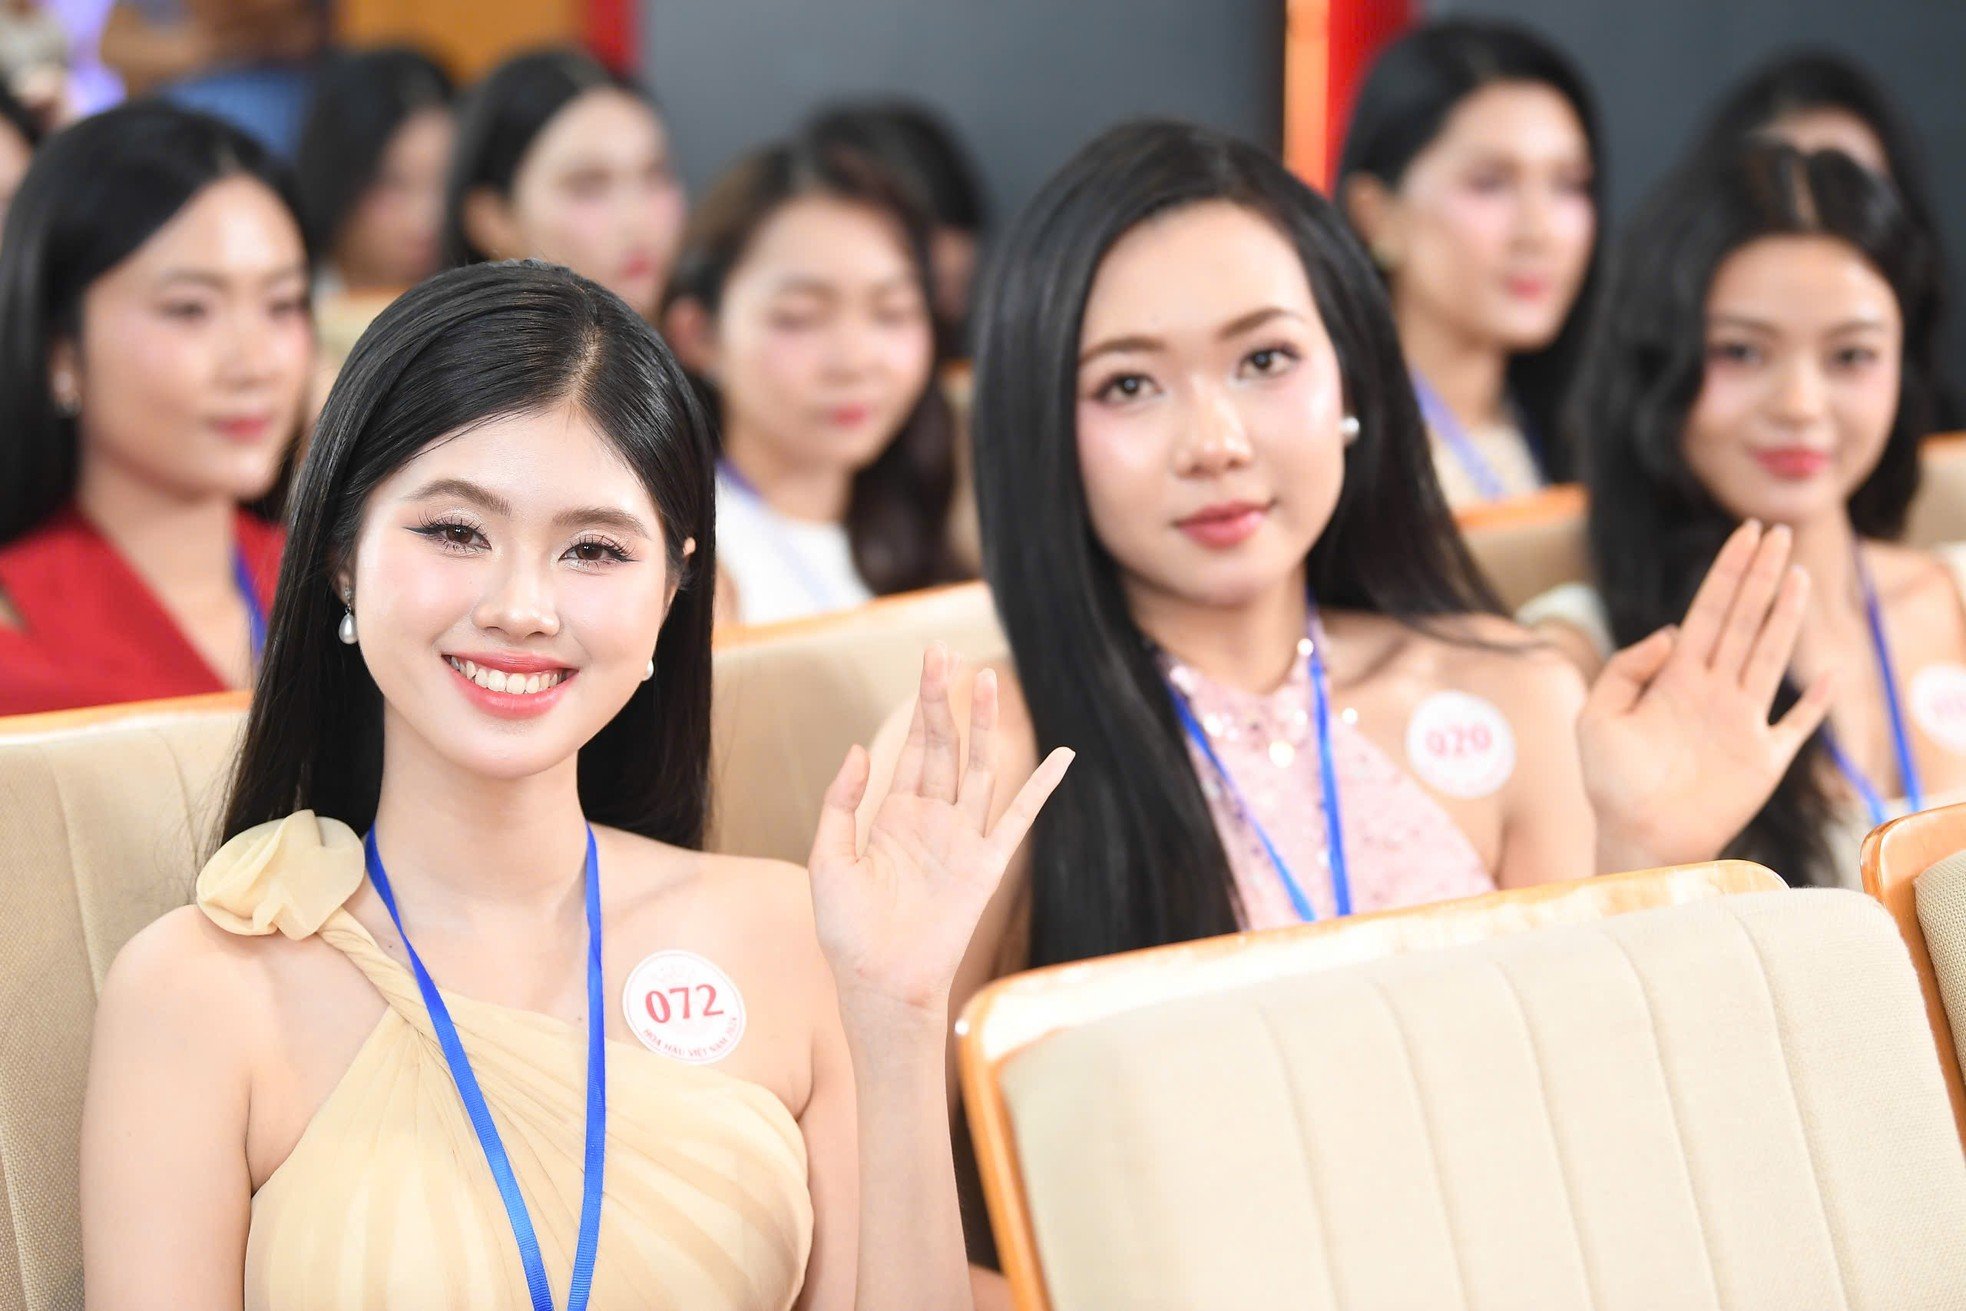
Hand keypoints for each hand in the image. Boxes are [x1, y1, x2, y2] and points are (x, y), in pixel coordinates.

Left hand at [807, 645, 1072, 1018]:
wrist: (878, 983)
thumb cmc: (847, 931)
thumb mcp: (828, 859)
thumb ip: (842, 803)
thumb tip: (861, 749)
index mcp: (895, 816)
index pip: (913, 747)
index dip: (923, 704)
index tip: (930, 660)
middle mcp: (933, 820)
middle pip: (945, 746)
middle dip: (945, 700)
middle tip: (946, 652)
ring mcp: (963, 839)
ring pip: (979, 769)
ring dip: (984, 726)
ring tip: (986, 681)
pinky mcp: (986, 865)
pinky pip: (1019, 818)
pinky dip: (1042, 787)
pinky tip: (1062, 756)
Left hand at [1578, 520, 1834, 870]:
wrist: (1634, 837)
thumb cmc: (1609, 782)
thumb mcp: (1597, 716)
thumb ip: (1626, 668)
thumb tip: (1670, 631)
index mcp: (1675, 679)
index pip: (1707, 612)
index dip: (1728, 572)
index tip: (1747, 534)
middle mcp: (1712, 692)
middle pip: (1742, 622)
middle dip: (1761, 577)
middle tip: (1781, 533)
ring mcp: (1741, 722)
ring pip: (1770, 656)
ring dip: (1786, 617)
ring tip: (1800, 575)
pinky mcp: (1763, 759)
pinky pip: (1798, 725)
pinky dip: (1816, 702)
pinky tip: (1831, 671)